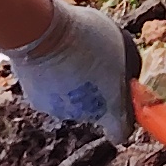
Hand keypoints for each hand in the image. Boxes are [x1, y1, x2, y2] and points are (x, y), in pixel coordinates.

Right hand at [4, 0, 139, 136]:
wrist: (39, 33)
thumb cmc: (85, 36)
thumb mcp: (121, 42)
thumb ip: (129, 65)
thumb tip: (127, 75)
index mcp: (111, 108)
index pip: (121, 131)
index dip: (124, 118)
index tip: (124, 101)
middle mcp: (86, 116)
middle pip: (97, 111)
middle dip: (98, 93)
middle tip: (95, 65)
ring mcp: (60, 111)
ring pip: (73, 101)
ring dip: (75, 85)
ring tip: (70, 57)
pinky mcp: (37, 102)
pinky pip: (52, 94)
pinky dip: (54, 83)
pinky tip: (52, 60)